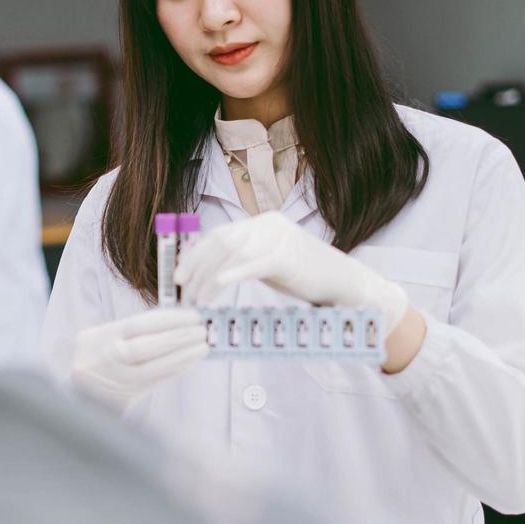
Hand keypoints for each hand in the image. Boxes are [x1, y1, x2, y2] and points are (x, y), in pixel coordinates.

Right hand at [70, 309, 208, 409]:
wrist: (74, 395)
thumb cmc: (95, 360)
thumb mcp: (101, 338)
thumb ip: (130, 331)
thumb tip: (172, 321)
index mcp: (96, 339)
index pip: (137, 325)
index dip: (167, 320)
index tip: (192, 316)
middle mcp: (102, 360)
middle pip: (145, 347)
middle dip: (178, 338)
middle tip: (202, 330)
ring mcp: (112, 382)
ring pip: (152, 369)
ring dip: (182, 357)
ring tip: (203, 347)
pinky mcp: (123, 401)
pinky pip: (154, 384)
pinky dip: (174, 372)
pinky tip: (190, 363)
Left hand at [175, 212, 408, 327]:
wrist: (345, 284)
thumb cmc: (306, 277)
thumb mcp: (269, 263)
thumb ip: (244, 260)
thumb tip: (210, 271)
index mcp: (263, 223)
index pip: (219, 235)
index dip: (195, 255)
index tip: (179, 276)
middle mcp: (268, 224)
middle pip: (220, 242)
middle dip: (197, 268)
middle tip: (184, 293)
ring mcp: (278, 238)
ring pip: (231, 254)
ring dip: (209, 279)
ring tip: (198, 300)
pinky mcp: (287, 257)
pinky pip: (251, 265)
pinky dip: (230, 275)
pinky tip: (217, 289)